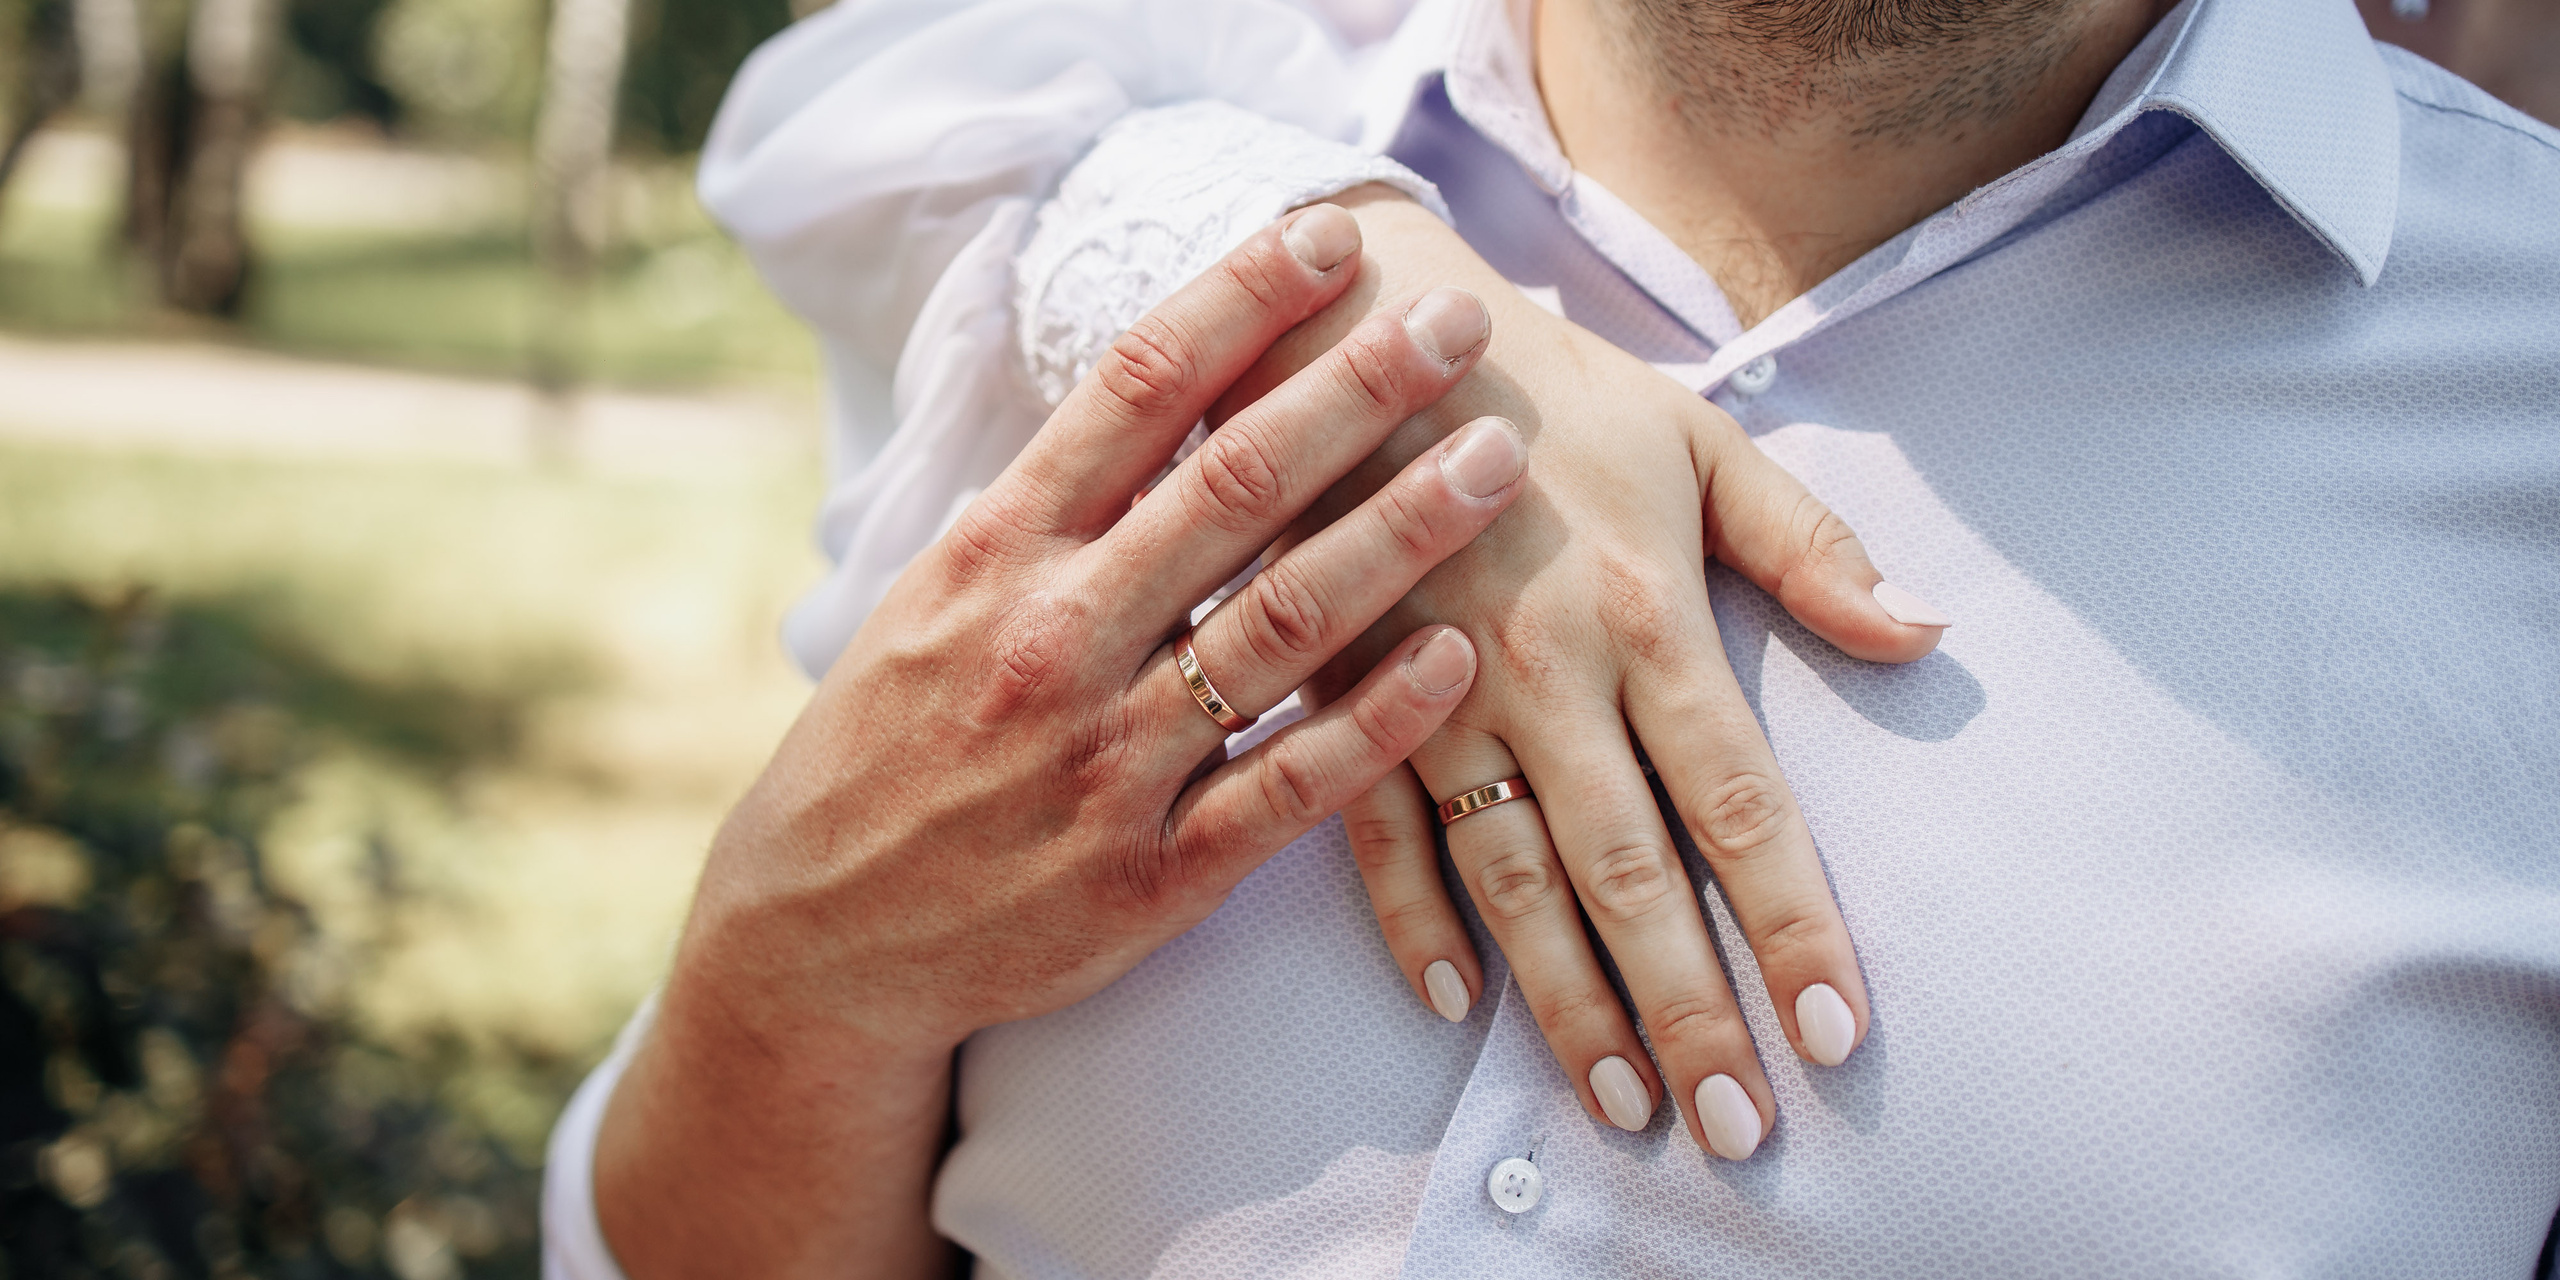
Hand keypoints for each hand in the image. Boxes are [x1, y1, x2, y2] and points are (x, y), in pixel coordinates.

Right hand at [593, 207, 1528, 1276]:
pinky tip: (1455, 659)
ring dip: (1400, 535)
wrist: (821, 939)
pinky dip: (1375, 724)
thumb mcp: (934, 598)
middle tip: (1460, 322)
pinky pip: (1286, 788)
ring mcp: (1106, 761)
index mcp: (998, 555)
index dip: (1242, 301)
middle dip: (1357, 391)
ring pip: (1282, 626)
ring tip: (1497, 463)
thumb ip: (1044, 507)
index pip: (1134, 391)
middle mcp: (1055, 640)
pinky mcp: (1151, 876)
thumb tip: (1150, 393)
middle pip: (1234, 487)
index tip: (1333, 236)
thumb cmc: (892, 745)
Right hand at [1226, 189, 1949, 1160]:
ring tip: (1619, 1104)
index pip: (1738, 798)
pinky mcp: (1341, 692)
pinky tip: (1452, 1006)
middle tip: (1740, 1130)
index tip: (1840, 1031)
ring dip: (1566, 1000)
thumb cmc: (1553, 390)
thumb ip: (1811, 545)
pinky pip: (1372, 829)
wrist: (1365, 326)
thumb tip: (1926, 635)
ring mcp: (1431, 691)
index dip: (1791, 922)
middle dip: (1688, 1006)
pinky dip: (1407, 919)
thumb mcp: (1700, 439)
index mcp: (1641, 608)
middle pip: (1630, 870)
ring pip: (1511, 877)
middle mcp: (1542, 669)